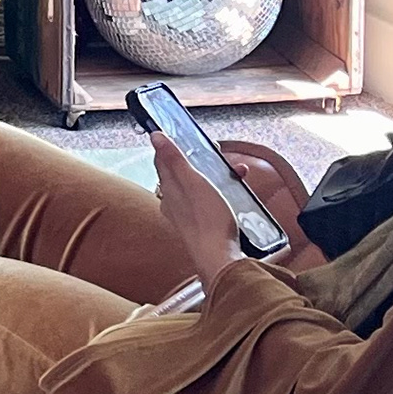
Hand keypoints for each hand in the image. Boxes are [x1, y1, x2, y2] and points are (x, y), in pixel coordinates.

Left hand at [145, 129, 325, 282]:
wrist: (219, 257)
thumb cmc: (207, 219)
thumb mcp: (192, 181)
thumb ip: (174, 159)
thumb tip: (155, 136)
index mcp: (168, 189)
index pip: (163, 161)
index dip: (174, 146)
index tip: (189, 137)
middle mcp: (173, 202)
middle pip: (183, 173)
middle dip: (202, 161)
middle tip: (221, 157)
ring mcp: (186, 215)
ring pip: (198, 186)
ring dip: (216, 176)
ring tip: (237, 174)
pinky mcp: (201, 225)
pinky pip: (208, 201)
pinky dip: (220, 192)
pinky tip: (233, 195)